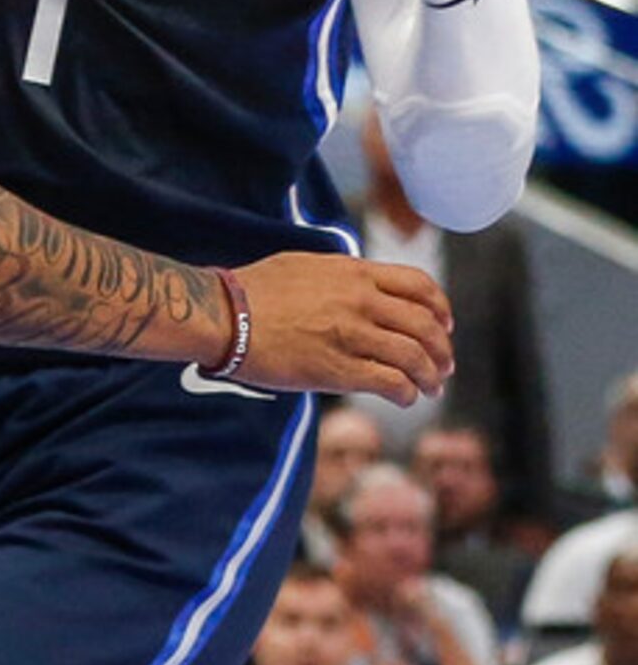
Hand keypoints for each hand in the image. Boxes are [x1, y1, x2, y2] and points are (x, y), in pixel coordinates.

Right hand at [226, 252, 452, 403]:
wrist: (221, 315)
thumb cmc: (252, 290)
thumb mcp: (304, 265)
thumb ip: (341, 275)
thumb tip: (362, 285)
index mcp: (353, 273)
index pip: (420, 286)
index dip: (441, 308)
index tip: (444, 325)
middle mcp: (359, 301)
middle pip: (425, 326)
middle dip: (442, 351)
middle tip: (442, 368)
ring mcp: (350, 335)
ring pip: (415, 358)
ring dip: (430, 377)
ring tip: (429, 389)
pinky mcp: (337, 369)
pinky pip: (391, 383)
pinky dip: (406, 394)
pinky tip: (403, 399)